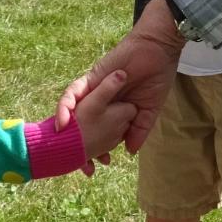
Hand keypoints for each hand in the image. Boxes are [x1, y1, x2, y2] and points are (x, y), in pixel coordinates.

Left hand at [56, 0, 185, 152]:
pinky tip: (63, 122)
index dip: (93, 151)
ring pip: (72, 111)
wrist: (159, 52)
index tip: (92, 168)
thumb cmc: (157, 78)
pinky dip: (65, 106)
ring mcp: (94, 90)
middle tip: (80, 166)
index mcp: (113, 111)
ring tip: (63, 146)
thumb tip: (129, 152)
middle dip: (76, 146)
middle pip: (81, 125)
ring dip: (66, 128)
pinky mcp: (90, 78)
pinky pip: (73, 92)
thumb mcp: (149, 111)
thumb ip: (139, 130)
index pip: (97, 134)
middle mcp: (100, 102)